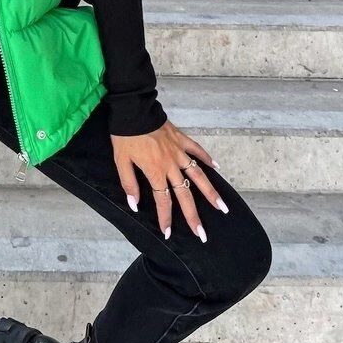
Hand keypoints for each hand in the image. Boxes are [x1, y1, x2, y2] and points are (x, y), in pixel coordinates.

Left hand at [111, 120, 227, 241]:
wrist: (133, 109)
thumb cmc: (125, 135)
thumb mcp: (121, 161)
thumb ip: (129, 183)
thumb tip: (134, 205)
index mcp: (155, 172)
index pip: (163, 201)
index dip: (165, 218)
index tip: (168, 234)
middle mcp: (171, 165)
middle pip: (185, 195)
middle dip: (193, 217)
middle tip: (202, 234)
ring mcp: (179, 152)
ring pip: (198, 176)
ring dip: (210, 193)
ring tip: (221, 207)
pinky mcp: (181, 139)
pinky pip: (197, 150)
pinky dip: (206, 159)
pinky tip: (215, 168)